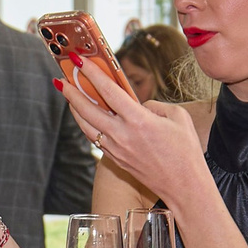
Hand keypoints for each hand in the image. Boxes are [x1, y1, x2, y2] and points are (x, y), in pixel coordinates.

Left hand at [54, 65, 205, 200]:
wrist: (185, 186)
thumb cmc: (186, 152)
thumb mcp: (178, 117)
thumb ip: (155, 106)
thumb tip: (138, 105)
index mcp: (138, 121)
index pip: (108, 91)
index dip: (91, 73)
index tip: (79, 60)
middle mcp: (122, 135)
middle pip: (87, 110)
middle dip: (72, 92)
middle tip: (62, 78)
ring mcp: (116, 149)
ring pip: (86, 126)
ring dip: (74, 109)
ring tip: (68, 96)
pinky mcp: (116, 160)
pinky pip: (94, 139)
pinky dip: (86, 125)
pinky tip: (85, 117)